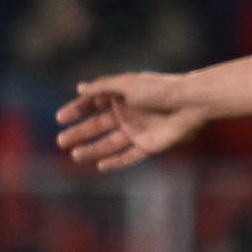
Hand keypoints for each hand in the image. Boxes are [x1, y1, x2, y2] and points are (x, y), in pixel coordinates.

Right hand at [54, 71, 203, 170]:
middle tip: (61, 141)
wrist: (191, 104)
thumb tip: (79, 88)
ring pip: (110, 143)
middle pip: (98, 125)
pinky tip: (100, 166)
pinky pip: (129, 156)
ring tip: (75, 155)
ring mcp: (138, 131)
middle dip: (79, 133)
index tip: (61, 118)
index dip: (77, 110)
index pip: (93, 103)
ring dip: (92, 149)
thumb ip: (101, 88)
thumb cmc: (159, 89)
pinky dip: (115, 161)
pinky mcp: (149, 146)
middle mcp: (128, 113)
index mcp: (122, 96)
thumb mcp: (126, 84)